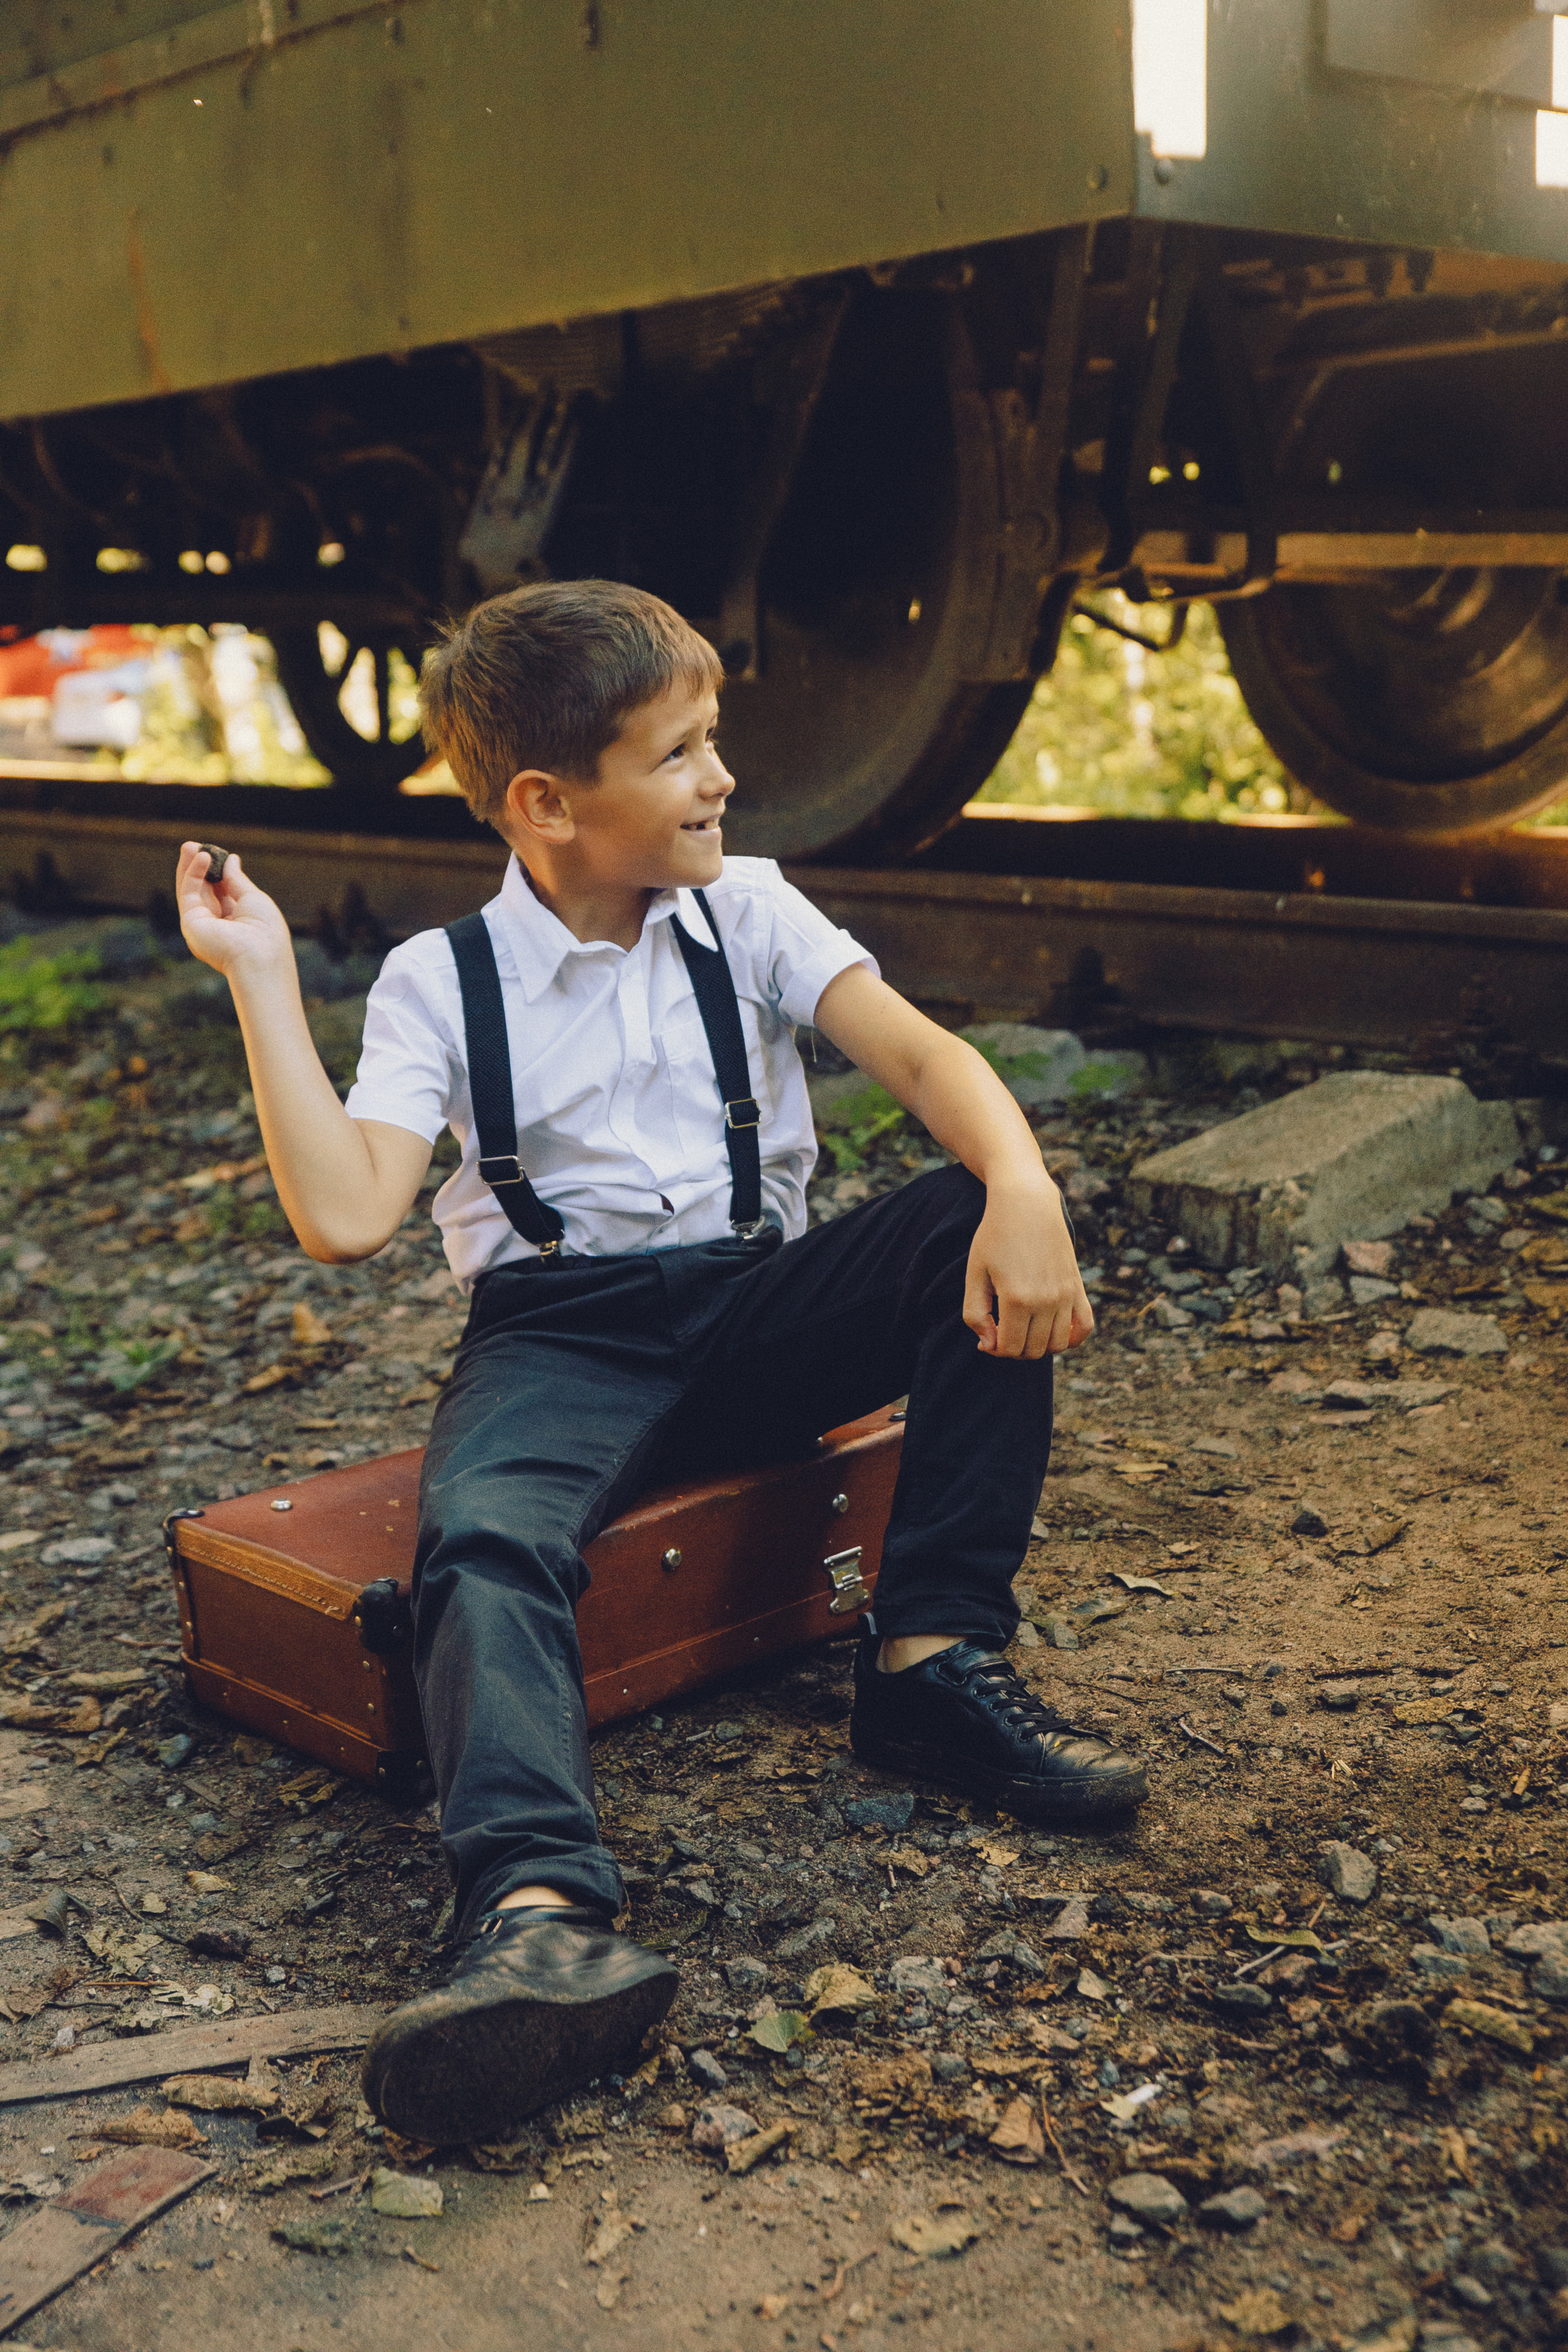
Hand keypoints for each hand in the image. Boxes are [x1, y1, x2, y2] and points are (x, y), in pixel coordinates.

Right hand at [174, 842, 293, 983]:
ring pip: (191, 890)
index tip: (216, 851)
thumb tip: (231, 859)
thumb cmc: (265, 930)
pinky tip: (201, 857)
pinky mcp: (190, 923)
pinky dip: (192, 874)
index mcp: (237, 920)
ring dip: (190, 866)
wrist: (258, 957)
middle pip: (204, 889)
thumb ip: (237, 879)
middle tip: (195, 845)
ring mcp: (202, 924)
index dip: (218, 871)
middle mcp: (217, 924)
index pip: (223, 891)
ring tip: (190, 845)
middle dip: (200, 866)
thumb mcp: (253, 898)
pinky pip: (188, 893)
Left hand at [962, 1179, 1094, 1358]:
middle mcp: (1046, 1301)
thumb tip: (988, 1345)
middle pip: (1033, 1351)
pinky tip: (1052, 1329)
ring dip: (1039, 1345)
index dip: (995, 1348)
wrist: (1026, 1203)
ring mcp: (1065, 1295)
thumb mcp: (974, 1274)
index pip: (1009, 1348)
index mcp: (1017, 1299)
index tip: (988, 1334)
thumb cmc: (994, 1237)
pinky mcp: (1077, 1287)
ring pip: (1057, 1345)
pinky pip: (1084, 1327)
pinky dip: (1071, 1338)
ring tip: (1023, 1327)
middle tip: (1003, 1329)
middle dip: (1015, 1348)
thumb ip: (975, 1314)